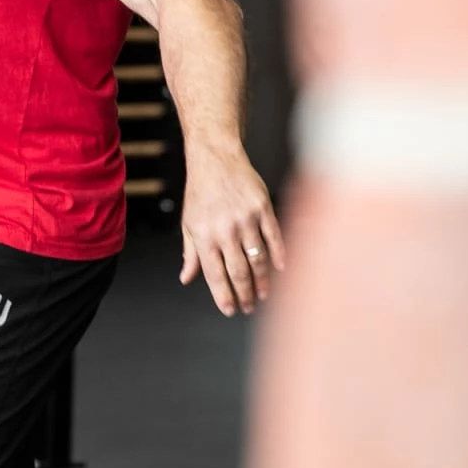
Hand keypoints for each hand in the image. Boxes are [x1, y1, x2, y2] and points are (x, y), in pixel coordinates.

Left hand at [178, 144, 283, 316]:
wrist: (215, 158)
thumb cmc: (201, 191)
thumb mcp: (188, 223)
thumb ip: (190, 253)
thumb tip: (186, 278)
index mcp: (204, 235)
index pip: (215, 274)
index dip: (223, 296)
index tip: (230, 310)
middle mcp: (225, 230)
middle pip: (238, 272)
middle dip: (244, 294)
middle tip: (249, 307)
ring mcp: (245, 219)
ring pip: (257, 259)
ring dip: (262, 281)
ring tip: (263, 294)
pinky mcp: (262, 207)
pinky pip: (274, 237)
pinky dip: (279, 255)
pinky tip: (281, 269)